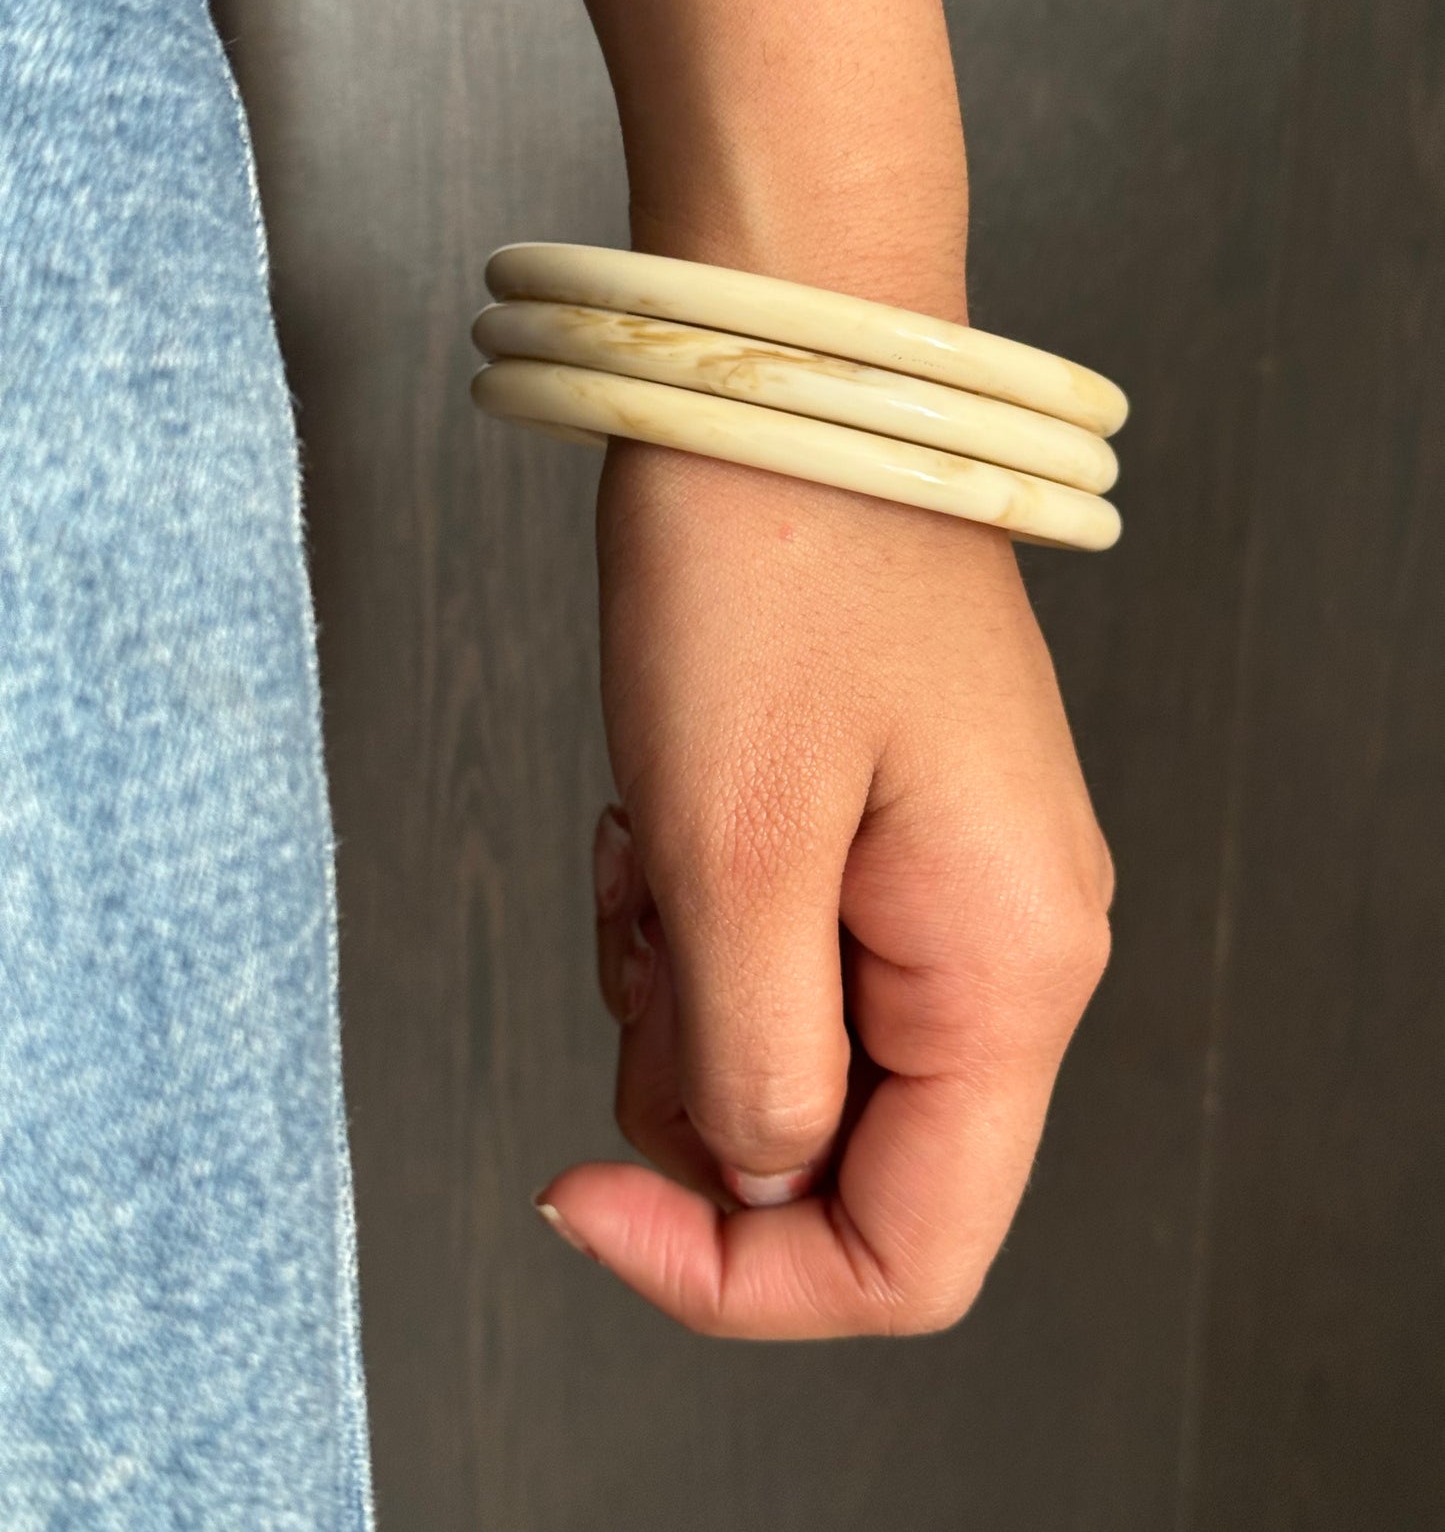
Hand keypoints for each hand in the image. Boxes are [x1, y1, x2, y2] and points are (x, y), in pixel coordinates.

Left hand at [533, 437, 1113, 1338]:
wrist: (793, 389)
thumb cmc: (772, 571)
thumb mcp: (730, 850)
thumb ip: (754, 1062)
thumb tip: (758, 1186)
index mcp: (1008, 969)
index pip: (910, 1255)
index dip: (736, 1278)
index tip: (587, 1202)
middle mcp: (1010, 947)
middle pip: (839, 1157)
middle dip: (694, 1083)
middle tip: (640, 930)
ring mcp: (957, 890)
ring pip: (794, 1058)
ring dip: (686, 987)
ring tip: (650, 844)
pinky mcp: (896, 839)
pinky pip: (784, 958)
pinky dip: (699, 921)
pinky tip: (666, 811)